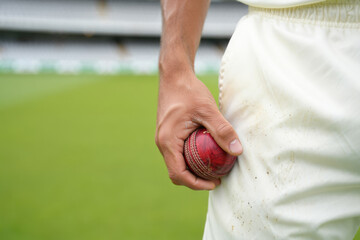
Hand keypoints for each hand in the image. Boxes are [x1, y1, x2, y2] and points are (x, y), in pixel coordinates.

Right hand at [155, 71, 242, 189]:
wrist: (174, 76)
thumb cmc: (188, 91)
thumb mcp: (207, 110)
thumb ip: (222, 130)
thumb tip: (237, 150)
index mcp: (167, 141)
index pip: (178, 174)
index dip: (197, 184)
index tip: (215, 183)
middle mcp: (162, 143)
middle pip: (176, 172)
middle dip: (196, 180)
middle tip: (216, 177)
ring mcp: (163, 138)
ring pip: (176, 164)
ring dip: (193, 170)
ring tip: (212, 167)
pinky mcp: (168, 134)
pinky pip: (177, 154)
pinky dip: (190, 159)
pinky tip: (205, 152)